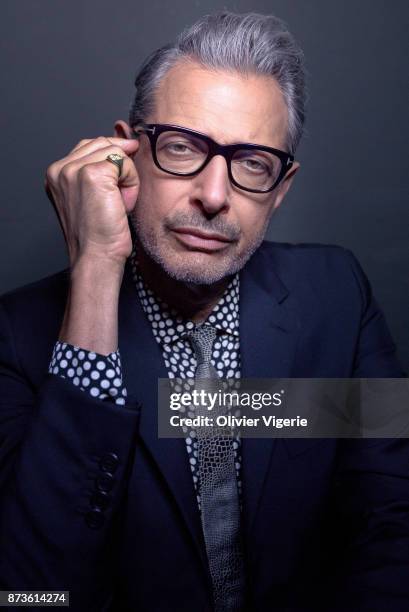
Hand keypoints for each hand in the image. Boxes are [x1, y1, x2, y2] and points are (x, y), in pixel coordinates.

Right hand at [45, 136, 139, 267]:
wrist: (96, 256)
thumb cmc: (98, 235)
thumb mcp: (93, 197)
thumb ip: (98, 171)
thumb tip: (127, 144)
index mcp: (55, 174)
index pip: (89, 146)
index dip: (112, 156)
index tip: (123, 175)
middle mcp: (60, 169)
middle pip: (102, 144)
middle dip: (120, 166)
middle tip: (120, 197)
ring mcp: (74, 169)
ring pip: (115, 153)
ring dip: (127, 177)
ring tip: (120, 203)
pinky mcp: (93, 173)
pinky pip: (125, 164)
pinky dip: (132, 183)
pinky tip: (124, 203)